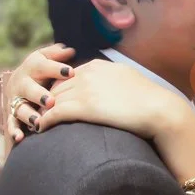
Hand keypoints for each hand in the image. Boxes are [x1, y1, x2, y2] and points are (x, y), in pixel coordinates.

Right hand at [4, 43, 75, 142]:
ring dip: (28, 115)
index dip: (57, 69)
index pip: (44, 66)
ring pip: (20, 107)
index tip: (71, 72)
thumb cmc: (41, 69)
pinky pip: (11, 123)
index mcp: (32, 67)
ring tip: (37, 121)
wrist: (20, 80)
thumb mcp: (47, 58)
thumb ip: (57, 55)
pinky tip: (20, 138)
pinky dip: (14, 131)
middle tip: (50, 101)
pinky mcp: (12, 113)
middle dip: (39, 95)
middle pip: (29, 88)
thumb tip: (70, 50)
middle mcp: (21, 82)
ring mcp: (16, 99)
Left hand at [35, 59, 192, 139]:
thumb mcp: (128, 80)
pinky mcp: (83, 106)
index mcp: (98, 66)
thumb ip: (112, 81)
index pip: (69, 76)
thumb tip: (109, 91)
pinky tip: (41, 128)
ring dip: (42, 111)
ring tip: (35, 122)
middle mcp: (88, 74)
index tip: (55, 101)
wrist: (159, 109)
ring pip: (52, 99)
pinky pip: (55, 113)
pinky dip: (45, 121)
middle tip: (37, 113)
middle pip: (57, 87)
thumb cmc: (149, 100)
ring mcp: (84, 89)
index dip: (60, 90)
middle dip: (46, 100)